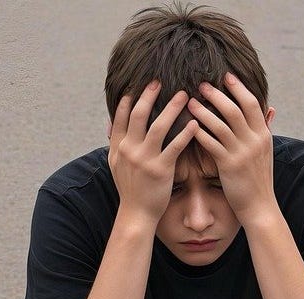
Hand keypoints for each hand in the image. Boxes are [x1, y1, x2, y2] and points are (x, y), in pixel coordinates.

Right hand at [108, 80, 198, 223]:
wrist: (136, 213)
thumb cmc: (130, 188)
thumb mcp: (115, 164)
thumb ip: (114, 142)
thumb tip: (108, 123)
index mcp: (118, 147)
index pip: (121, 116)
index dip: (129, 98)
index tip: (139, 84)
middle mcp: (129, 150)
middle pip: (138, 115)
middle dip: (149, 96)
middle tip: (160, 81)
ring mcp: (144, 159)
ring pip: (158, 126)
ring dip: (172, 108)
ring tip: (184, 95)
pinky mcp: (160, 170)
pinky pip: (175, 147)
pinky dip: (185, 133)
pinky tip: (195, 123)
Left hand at [187, 72, 276, 222]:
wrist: (260, 206)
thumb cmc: (259, 177)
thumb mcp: (266, 151)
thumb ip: (266, 128)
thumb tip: (271, 108)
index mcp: (263, 134)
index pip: (252, 103)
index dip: (239, 88)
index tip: (225, 75)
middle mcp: (254, 141)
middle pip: (235, 110)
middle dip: (217, 95)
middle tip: (202, 84)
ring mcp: (242, 153)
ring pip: (220, 125)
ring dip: (203, 112)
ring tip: (189, 102)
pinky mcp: (228, 166)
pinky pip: (211, 145)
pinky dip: (199, 133)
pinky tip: (188, 126)